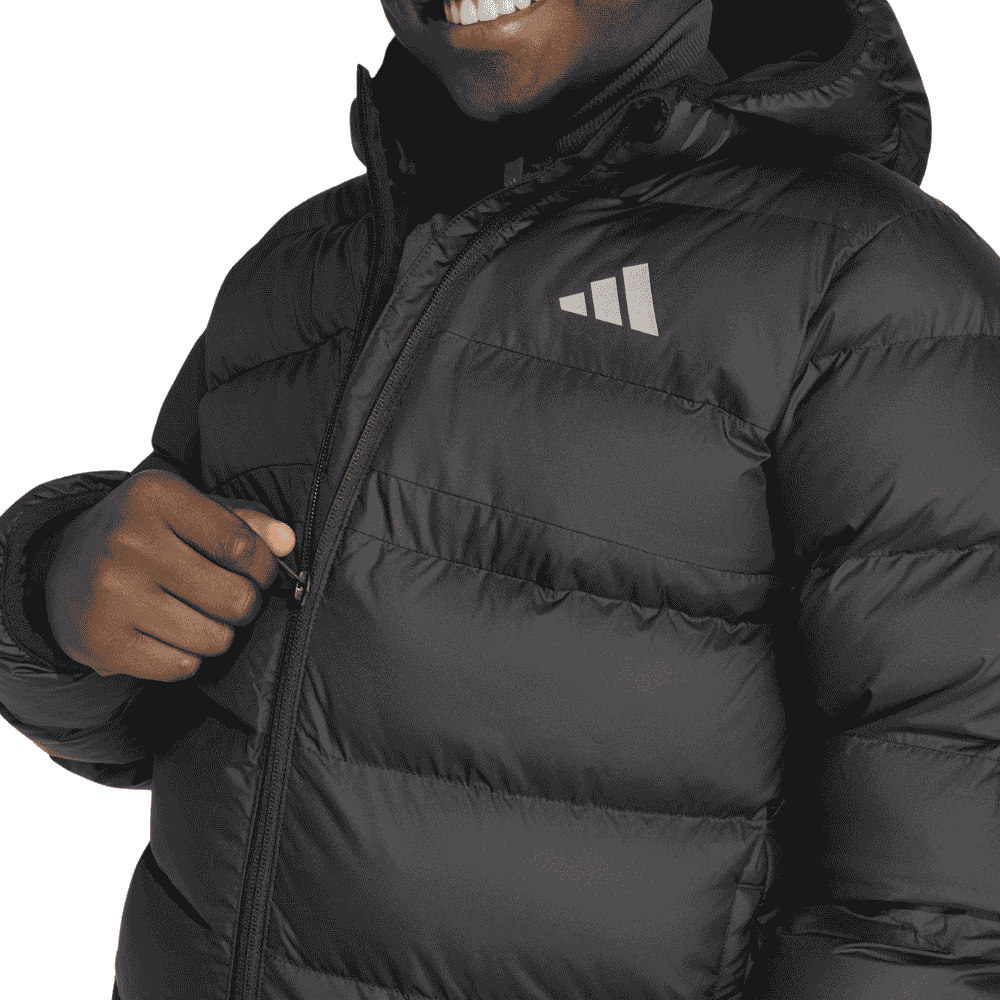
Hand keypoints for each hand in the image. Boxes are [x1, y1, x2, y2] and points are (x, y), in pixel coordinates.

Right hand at [42, 469, 295, 681]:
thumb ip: (244, 522)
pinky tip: (169, 635)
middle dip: (244, 605)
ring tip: (198, 616)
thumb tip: (286, 542)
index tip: (260, 572)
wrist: (61, 569)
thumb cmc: (146, 536)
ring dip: (218, 634)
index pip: (241, 546)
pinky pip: (181, 667)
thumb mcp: (189, 511)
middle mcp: (128, 541)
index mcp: (155, 496)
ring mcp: (111, 594)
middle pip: (235, 598)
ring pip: (214, 638)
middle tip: (230, 599)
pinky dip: (187, 658)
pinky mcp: (102, 642)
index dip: (264, 568)